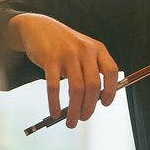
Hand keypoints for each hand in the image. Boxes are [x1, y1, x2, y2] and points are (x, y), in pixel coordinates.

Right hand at [6, 13, 119, 127]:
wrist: (38, 27)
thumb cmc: (63, 44)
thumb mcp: (83, 50)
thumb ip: (91, 69)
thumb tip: (95, 100)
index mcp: (97, 48)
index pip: (111, 71)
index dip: (111, 90)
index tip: (105, 104)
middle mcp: (85, 50)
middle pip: (94, 85)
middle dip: (90, 107)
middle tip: (84, 118)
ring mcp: (68, 54)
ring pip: (76, 89)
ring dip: (74, 110)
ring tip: (71, 121)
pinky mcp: (50, 59)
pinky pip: (54, 87)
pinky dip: (55, 103)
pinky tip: (55, 112)